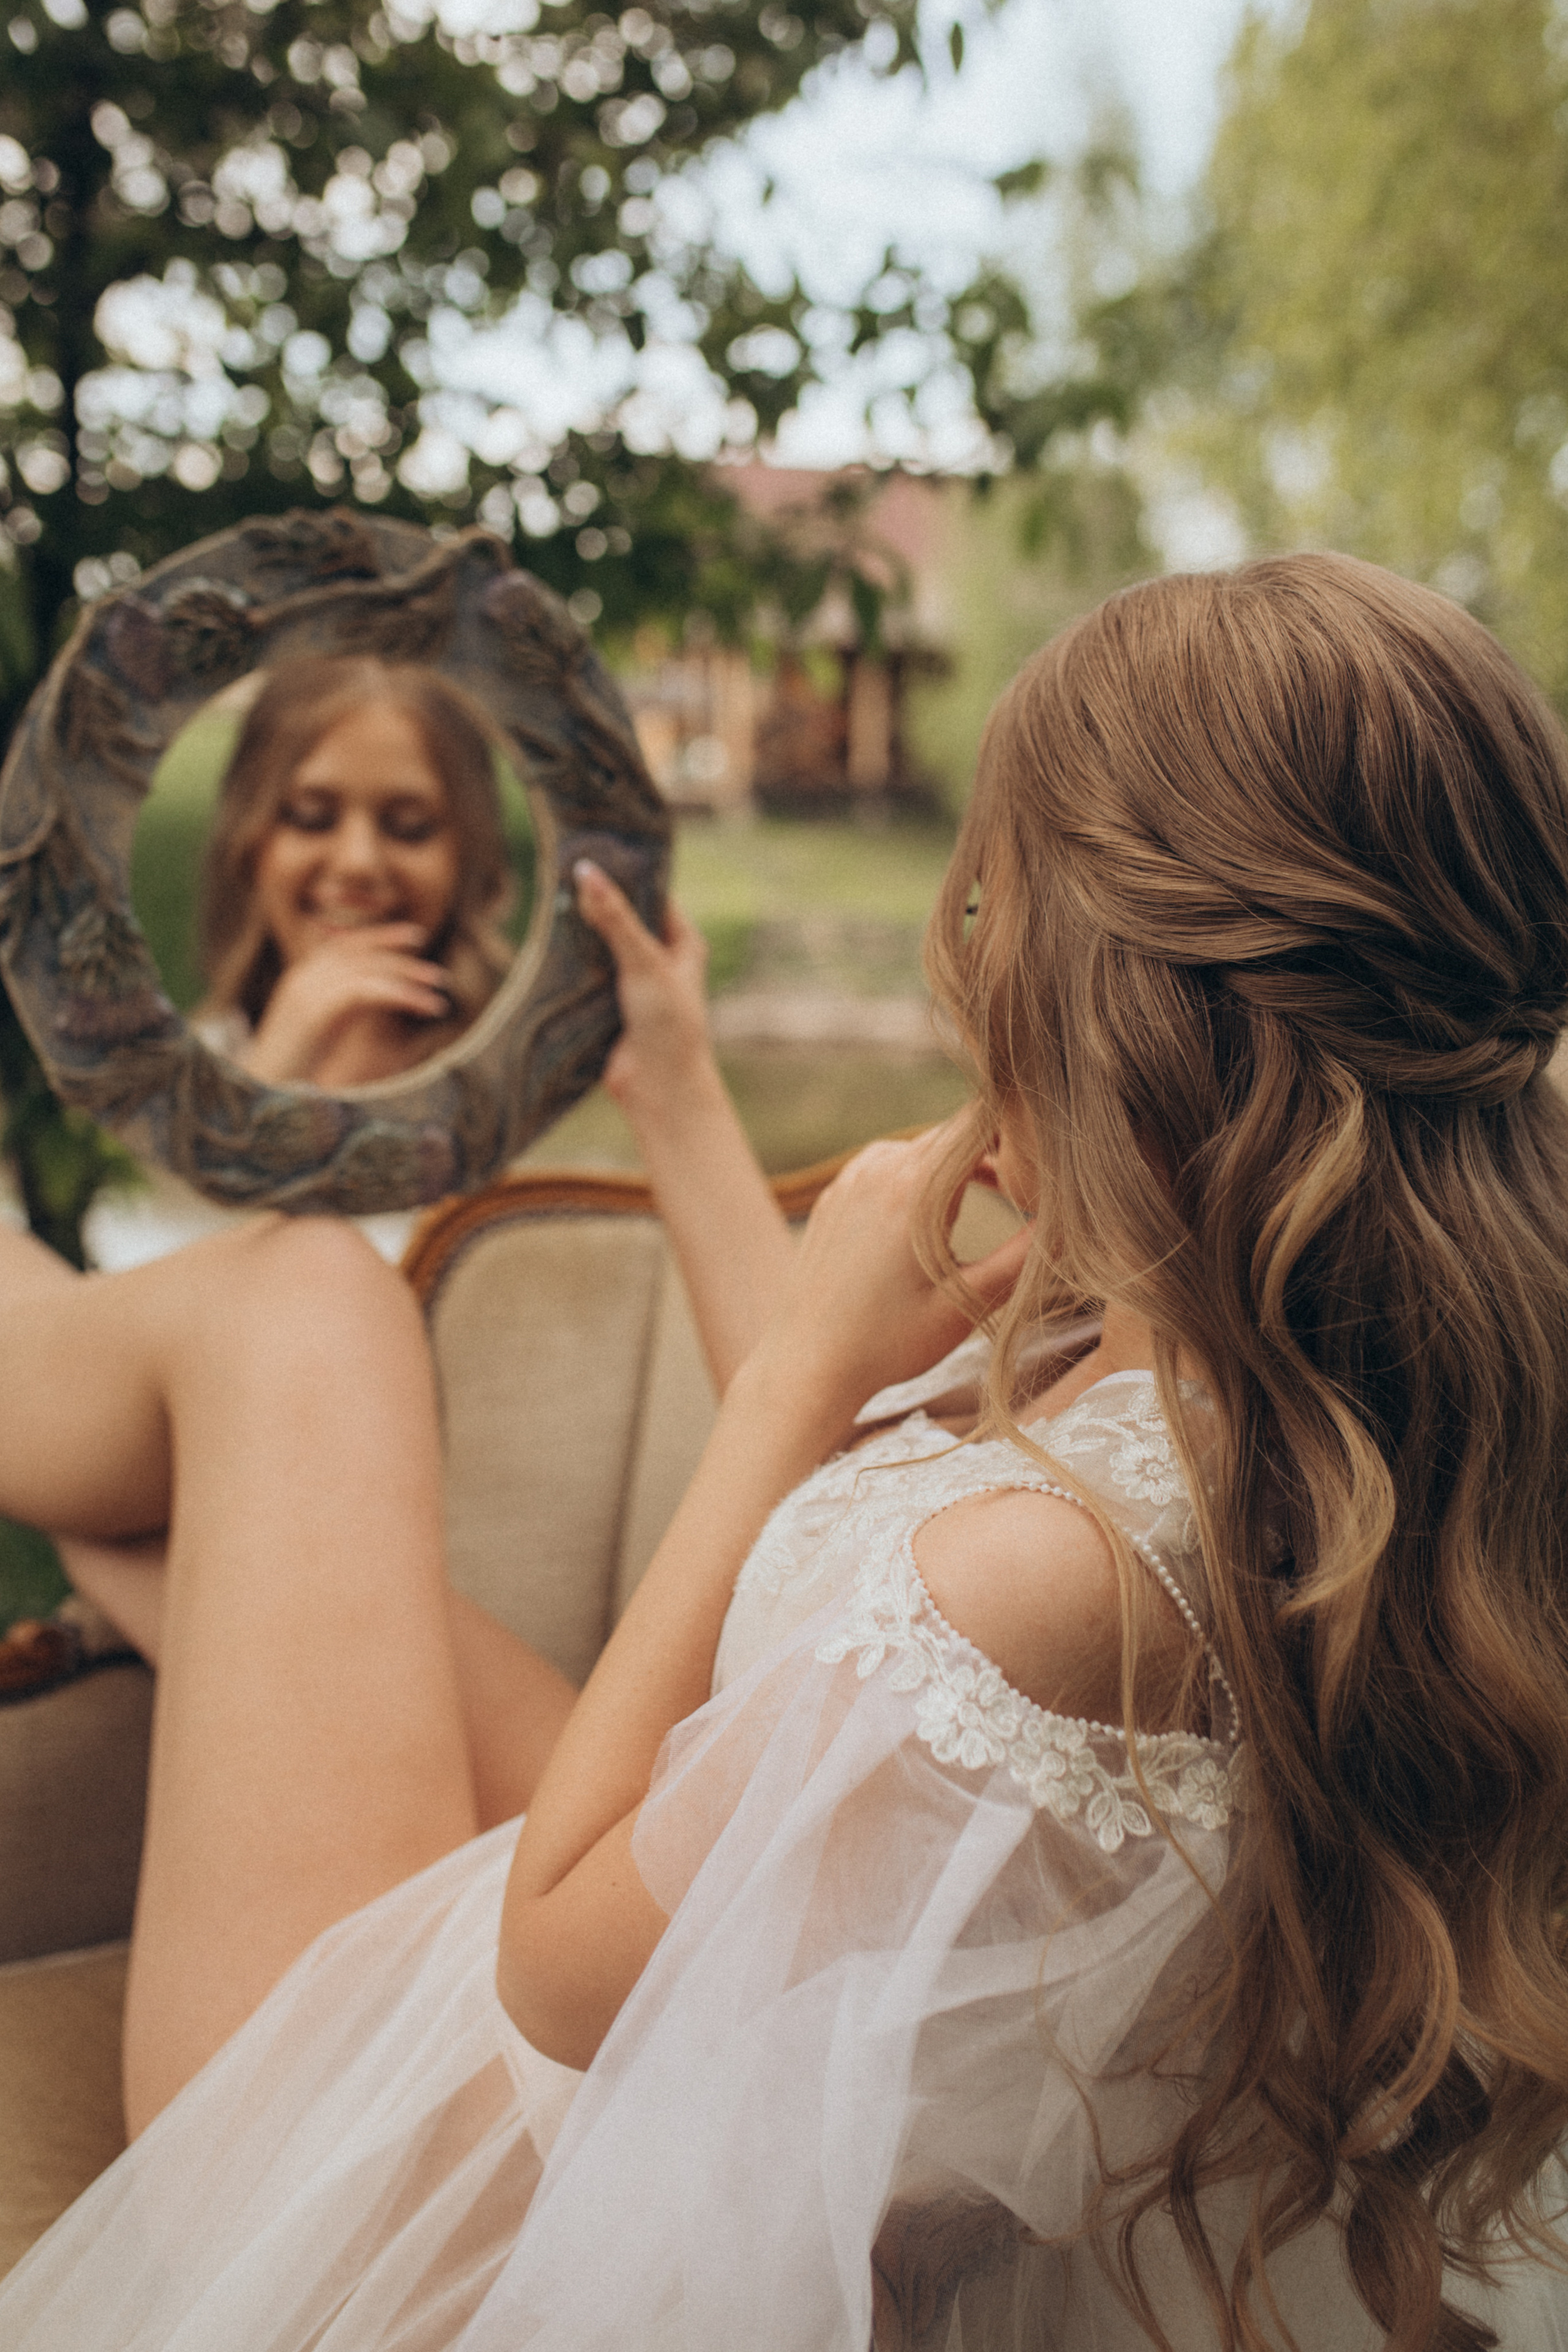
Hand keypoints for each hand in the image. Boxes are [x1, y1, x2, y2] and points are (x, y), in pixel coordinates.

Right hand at [240, 924, 453, 1085]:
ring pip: (368, 971)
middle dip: (403, 958)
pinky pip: (365, 992)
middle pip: (361, 953)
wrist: (258, 1092)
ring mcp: (306, 992)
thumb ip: (342, 1009)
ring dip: (409, 978)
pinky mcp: (314, 1012)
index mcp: (301, 977)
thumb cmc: (290, 1069)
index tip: (417, 936)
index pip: (346, 944)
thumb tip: (378, 998)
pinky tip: (423, 1004)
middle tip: (440, 975)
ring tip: (440, 991)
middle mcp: (303, 977)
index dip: (381, 937)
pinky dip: (399, 994)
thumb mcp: (320, 1031)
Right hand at [573, 861, 717, 1131]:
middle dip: (598, 904)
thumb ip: (615, 919)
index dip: (626, 876)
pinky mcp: (609, 1008)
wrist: (659, 1089)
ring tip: (550, 902)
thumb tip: (586, 873)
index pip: (653, 897)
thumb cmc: (669, 1025)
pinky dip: (571, 966)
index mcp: (683, 944)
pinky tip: (546, 946)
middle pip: (624, 921)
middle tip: (563, 873)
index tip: (596, 852)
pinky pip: (587, 978)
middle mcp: (660, 961)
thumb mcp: (643, 962)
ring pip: (602, 949)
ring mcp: (633, 985)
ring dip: (580, 936)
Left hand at [745, 1120, 1033, 1438]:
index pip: (982, 1116)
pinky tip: (940, 1216)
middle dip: (1000, 1147)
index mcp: (916, 1185)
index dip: (1023, 1126)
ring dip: (962, 1163)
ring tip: (1000, 1194)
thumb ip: (1026, 1254)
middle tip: (1038, 1179)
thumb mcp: (968, 1301)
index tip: (1052, 1153)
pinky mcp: (837, 1192)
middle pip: (957, 1129)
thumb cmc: (890, 1342)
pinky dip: (924, 1177)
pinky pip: (892, 1164)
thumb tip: (1073, 1218)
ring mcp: (853, 1175)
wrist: (809, 1362)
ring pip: (926, 1146)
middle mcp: (880, 1166)